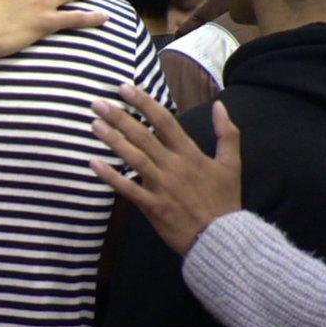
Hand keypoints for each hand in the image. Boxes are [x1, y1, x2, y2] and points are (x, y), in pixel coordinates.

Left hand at [89, 85, 241, 254]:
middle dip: (120, 117)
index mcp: (190, 154)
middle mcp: (174, 166)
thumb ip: (227, 133)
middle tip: (98, 103)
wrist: (222, 238)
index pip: (164, 121)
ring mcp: (162, 186)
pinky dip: (111, 177)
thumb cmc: (224, 200)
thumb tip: (220, 105)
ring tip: (94, 125)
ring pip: (134, 158)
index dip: (144, 102)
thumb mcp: (232, 164)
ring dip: (113, 141)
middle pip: (144, 136)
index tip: (124, 88)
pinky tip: (93, 164)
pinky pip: (128, 189)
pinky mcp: (152, 206)